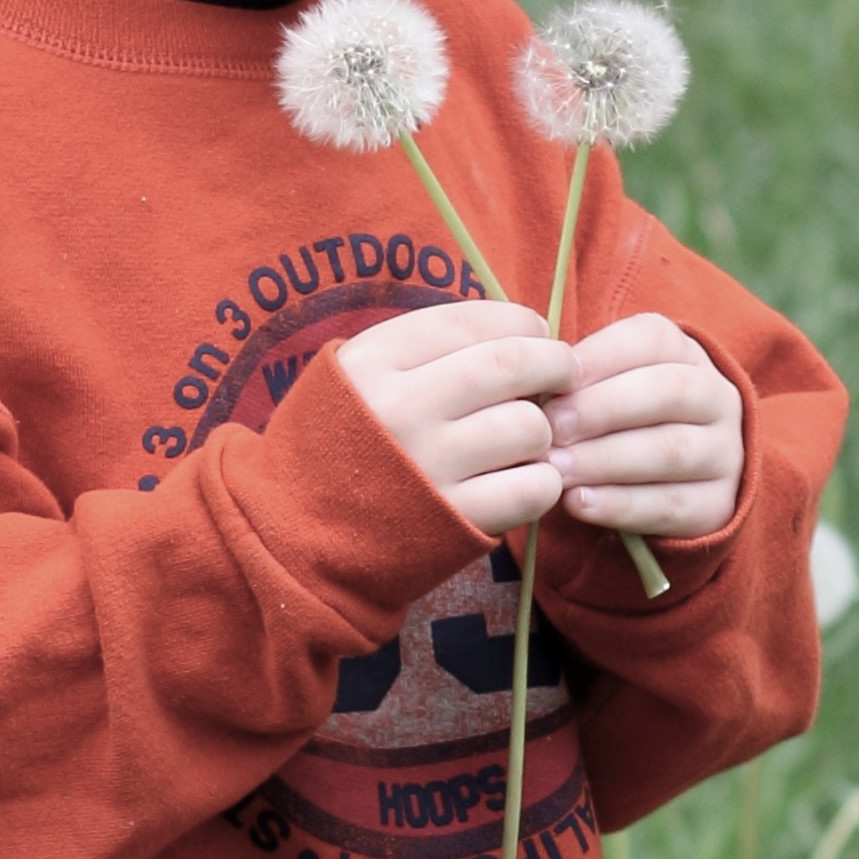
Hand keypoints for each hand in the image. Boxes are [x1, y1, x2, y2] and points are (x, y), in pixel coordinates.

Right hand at [334, 301, 571, 536]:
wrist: (296, 538)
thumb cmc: (335, 449)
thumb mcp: (352, 378)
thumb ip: (420, 349)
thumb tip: (515, 330)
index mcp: (373, 362)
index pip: (471, 321)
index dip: (521, 322)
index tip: (537, 333)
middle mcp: (401, 408)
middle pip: (512, 365)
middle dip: (554, 364)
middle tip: (562, 374)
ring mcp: (429, 466)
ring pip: (529, 426)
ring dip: (543, 430)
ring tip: (526, 440)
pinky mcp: (454, 519)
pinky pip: (533, 487)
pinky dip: (542, 481)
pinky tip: (523, 480)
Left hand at [547, 311, 743, 538]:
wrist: (671, 486)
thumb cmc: (618, 424)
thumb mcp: (605, 387)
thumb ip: (577, 379)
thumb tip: (531, 383)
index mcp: (684, 354)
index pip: (649, 340)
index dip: (599, 358)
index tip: (551, 381)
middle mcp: (715, 397)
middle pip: (667, 391)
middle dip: (603, 409)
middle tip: (552, 428)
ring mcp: (724, 452)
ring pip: (671, 450)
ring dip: (606, 460)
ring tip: (557, 470)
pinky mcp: (717, 506)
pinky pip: (671, 505)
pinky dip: (620, 505)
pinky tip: (578, 504)